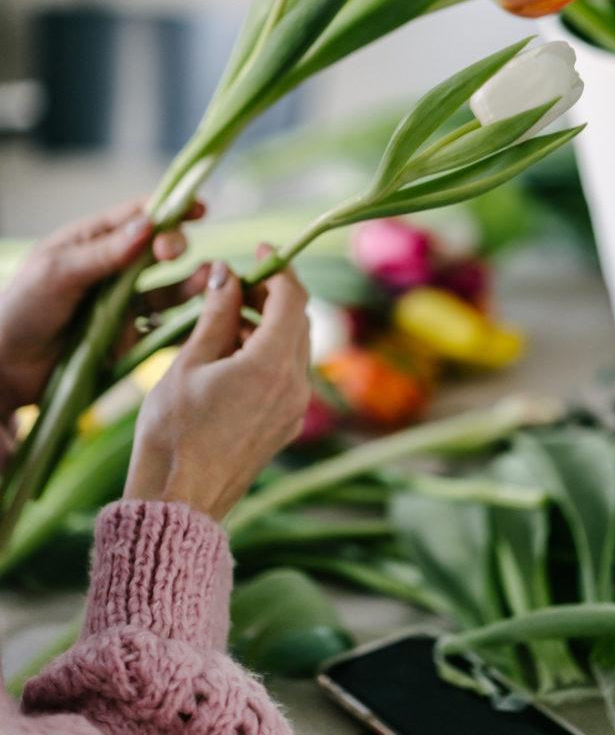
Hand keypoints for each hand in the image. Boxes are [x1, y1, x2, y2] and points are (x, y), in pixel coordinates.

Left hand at [0, 199, 205, 416]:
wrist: (4, 370)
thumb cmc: (19, 310)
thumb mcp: (57, 272)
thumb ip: (104, 252)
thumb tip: (149, 224)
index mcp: (90, 241)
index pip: (137, 217)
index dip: (170, 209)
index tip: (200, 208)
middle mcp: (111, 269)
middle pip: (156, 250)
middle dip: (174, 246)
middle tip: (173, 254)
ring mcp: (120, 304)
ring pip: (166, 288)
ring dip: (190, 282)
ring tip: (210, 280)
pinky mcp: (126, 337)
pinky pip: (161, 327)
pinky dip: (183, 322)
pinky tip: (200, 317)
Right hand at [124, 250, 310, 520]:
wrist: (179, 503)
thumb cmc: (173, 434)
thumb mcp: (189, 363)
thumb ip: (217, 315)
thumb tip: (228, 274)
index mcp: (272, 365)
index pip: (291, 297)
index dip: (278, 268)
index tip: (259, 253)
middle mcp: (295, 385)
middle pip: (298, 320)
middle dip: (272, 295)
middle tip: (236, 284)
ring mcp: (294, 408)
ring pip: (295, 346)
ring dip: (270, 324)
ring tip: (228, 317)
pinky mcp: (286, 425)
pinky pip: (288, 373)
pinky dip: (269, 352)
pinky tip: (234, 352)